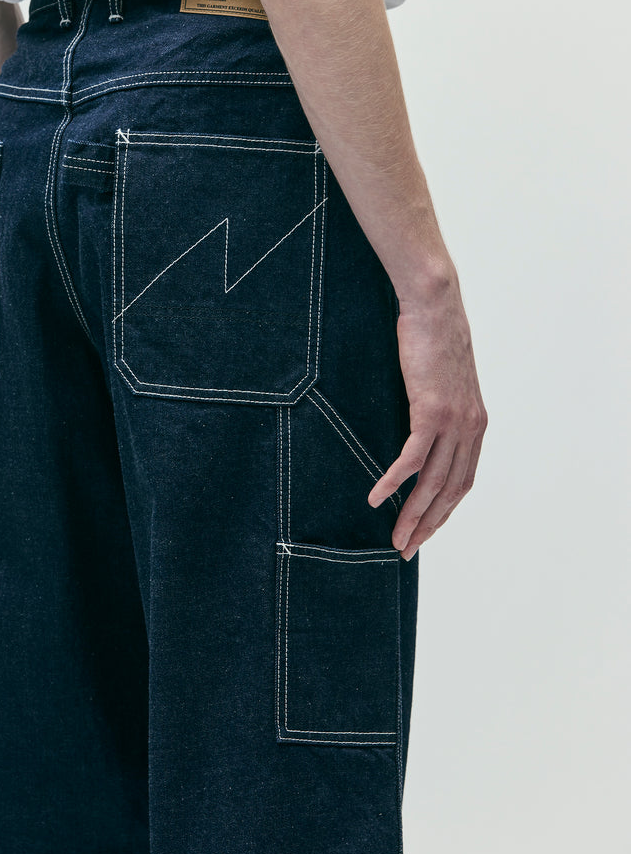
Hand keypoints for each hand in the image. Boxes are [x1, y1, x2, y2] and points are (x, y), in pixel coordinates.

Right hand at [367, 277, 487, 559]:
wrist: (435, 305)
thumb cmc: (432, 338)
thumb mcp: (441, 382)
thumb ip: (437, 410)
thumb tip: (418, 429)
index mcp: (475, 425)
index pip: (462, 482)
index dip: (443, 512)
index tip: (423, 532)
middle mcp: (470, 428)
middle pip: (450, 491)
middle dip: (428, 524)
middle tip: (405, 548)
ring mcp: (453, 420)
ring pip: (433, 482)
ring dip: (412, 513)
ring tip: (394, 536)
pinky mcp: (432, 409)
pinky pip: (412, 457)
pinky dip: (394, 481)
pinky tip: (377, 497)